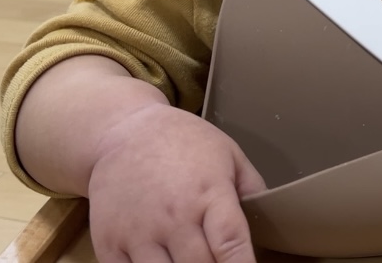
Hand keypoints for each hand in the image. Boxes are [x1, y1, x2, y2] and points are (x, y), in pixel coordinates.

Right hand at [87, 102, 265, 262]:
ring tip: (190, 260)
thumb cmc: (184, 143)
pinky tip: (162, 262)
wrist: (125, 131)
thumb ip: (251, 191)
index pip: (230, 243)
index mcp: (208, 193)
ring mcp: (138, 233)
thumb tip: (271, 225)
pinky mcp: (109, 244)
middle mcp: (173, 216)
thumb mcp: (229, 155)